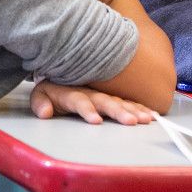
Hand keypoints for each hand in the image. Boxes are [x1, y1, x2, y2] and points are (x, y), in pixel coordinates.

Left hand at [30, 80, 158, 124]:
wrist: (65, 70)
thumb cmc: (54, 88)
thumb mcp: (40, 94)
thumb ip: (40, 103)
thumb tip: (45, 112)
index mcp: (72, 92)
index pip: (80, 101)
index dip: (87, 110)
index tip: (96, 121)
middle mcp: (92, 92)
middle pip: (106, 101)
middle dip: (118, 111)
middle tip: (130, 122)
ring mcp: (104, 94)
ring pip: (120, 101)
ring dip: (134, 110)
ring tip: (145, 119)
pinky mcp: (113, 97)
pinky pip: (128, 102)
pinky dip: (140, 108)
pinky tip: (150, 115)